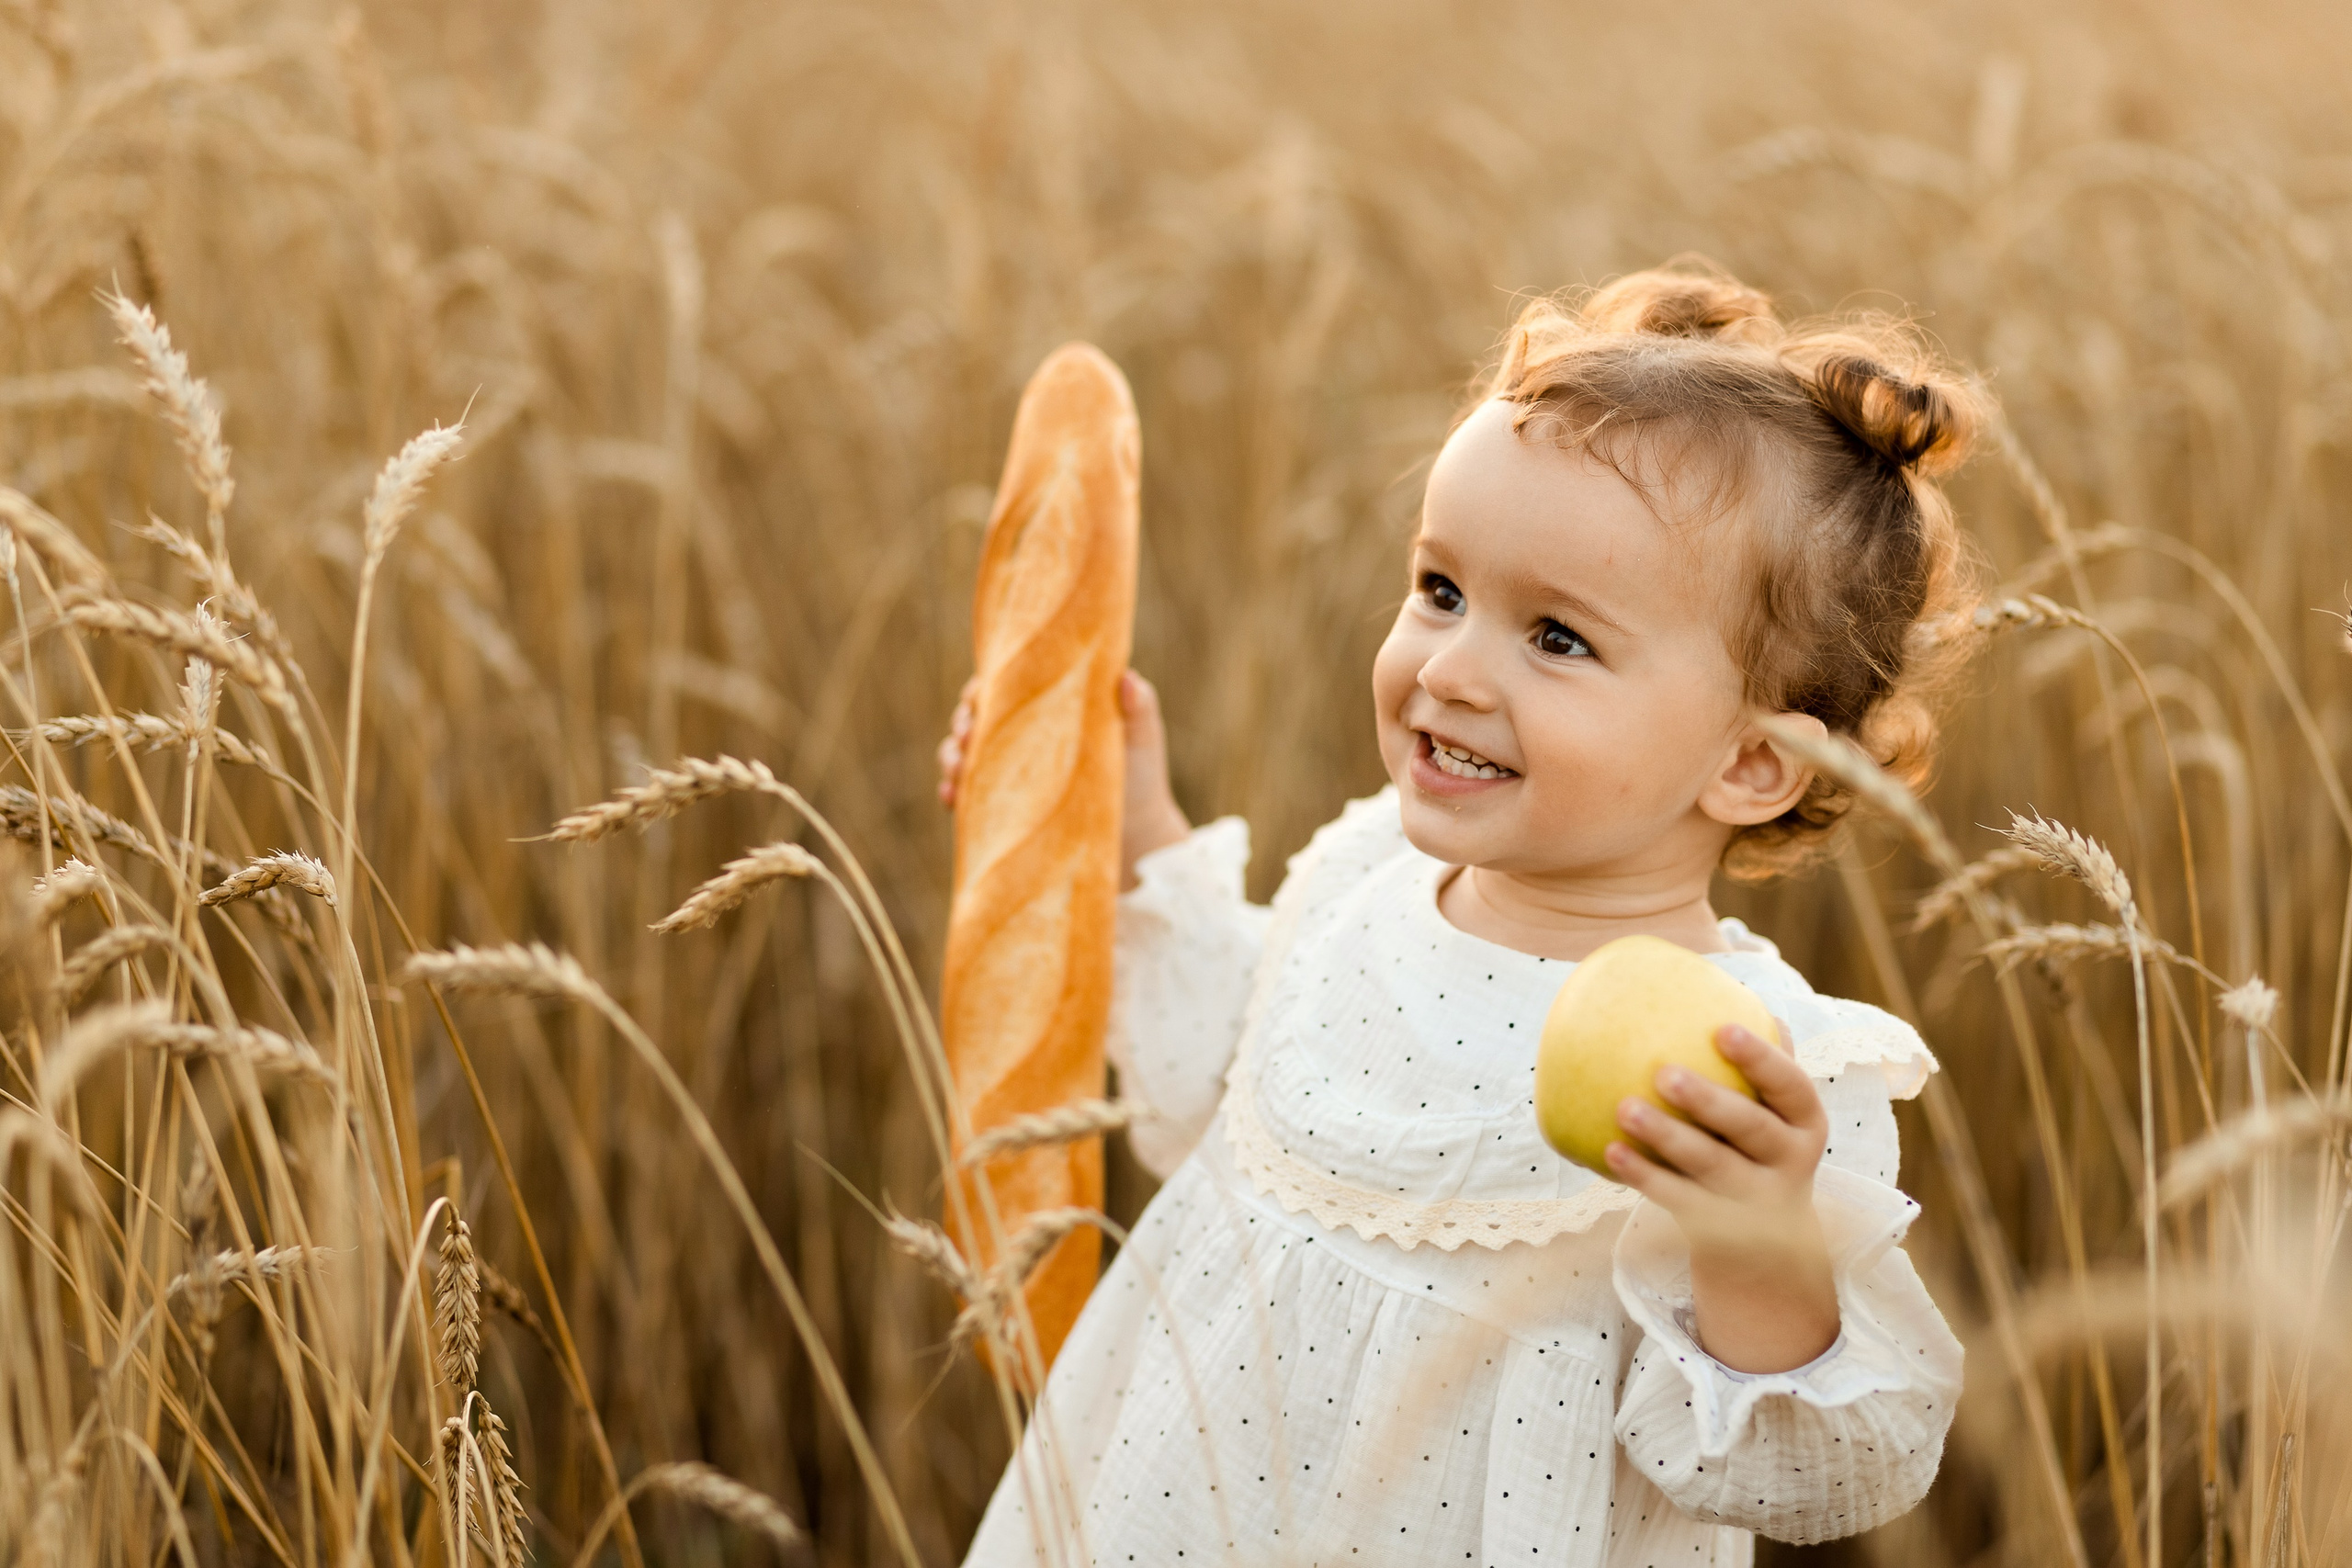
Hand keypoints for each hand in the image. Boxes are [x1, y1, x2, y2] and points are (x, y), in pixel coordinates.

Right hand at [937, 670, 1191, 890]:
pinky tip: (952, 799)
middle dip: (962, 722)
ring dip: (950, 756)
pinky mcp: (1000, 805)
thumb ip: (1137, 706)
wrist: (1138, 836)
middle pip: (975, 716)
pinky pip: (964, 795)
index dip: (986, 687)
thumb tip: (1126, 679)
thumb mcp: (1142, 737)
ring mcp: (1008, 770)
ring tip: (956, 769)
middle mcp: (1022, 735)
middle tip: (968, 734)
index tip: (979, 696)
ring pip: (960, 753)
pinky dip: (951, 792)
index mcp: (1047, 706)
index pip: (1006, 685)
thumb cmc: (1141, 775)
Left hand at [1604, 1023, 1839, 1373]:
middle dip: (1709, 1100)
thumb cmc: (1761, 1146)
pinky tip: (1611, 1151)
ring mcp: (1753, 1199)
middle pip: (1750, 1128)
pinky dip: (1644, 1175)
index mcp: (1805, 1122)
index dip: (1761, 1058)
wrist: (1770, 1245)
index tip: (1722, 1029)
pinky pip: (1676, 1197)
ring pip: (1709, 1165)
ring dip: (1666, 1137)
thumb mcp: (1777, 1110)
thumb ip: (1763, 1058)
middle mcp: (1787, 1162)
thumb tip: (1727, 983)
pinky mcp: (1717, 1226)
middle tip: (1663, 1072)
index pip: (1791, 1085)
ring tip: (1624, 1108)